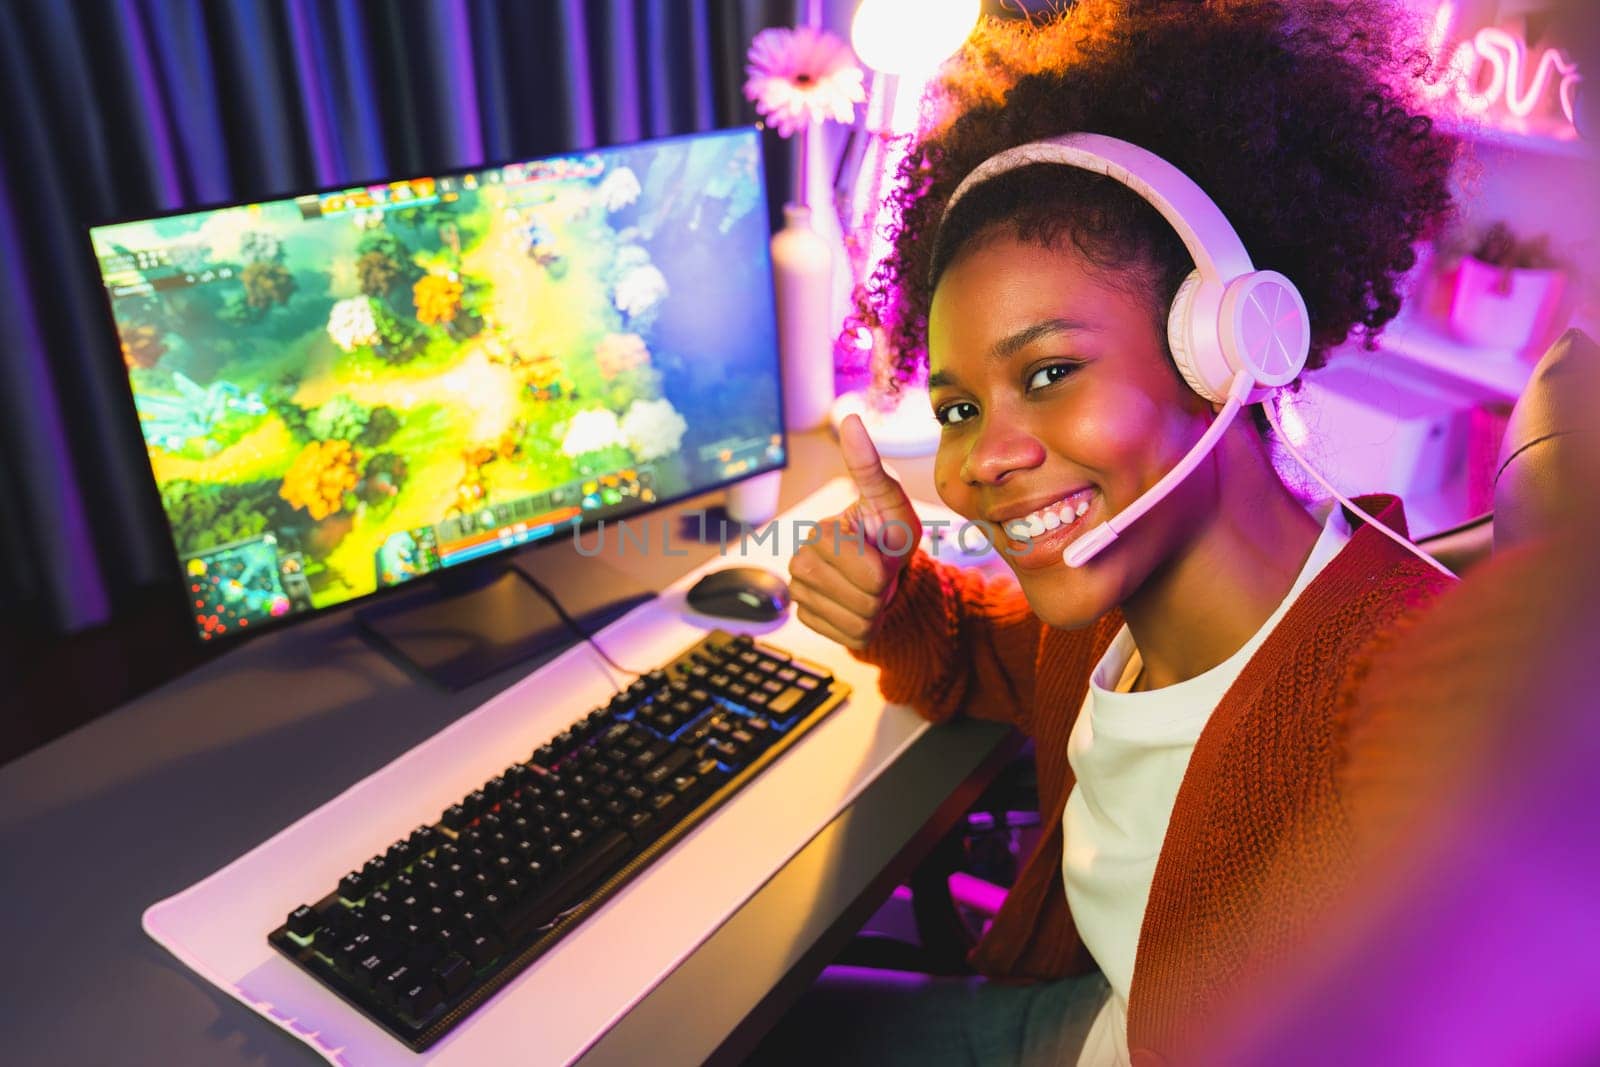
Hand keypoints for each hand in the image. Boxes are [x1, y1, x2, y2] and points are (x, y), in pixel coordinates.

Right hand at [788, 414, 922, 649]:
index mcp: (820, 533)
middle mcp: (799, 562)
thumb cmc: (888, 531)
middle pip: (866, 599)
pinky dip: (863, 626)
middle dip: (884, 590)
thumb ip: (870, 466)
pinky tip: (856, 604)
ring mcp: (798, 593)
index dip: (891, 569)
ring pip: (857, 621)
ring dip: (876, 609)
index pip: (873, 574)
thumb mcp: (891, 502)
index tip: (882, 551)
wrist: (881, 570)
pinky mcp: (805, 618)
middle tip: (879, 572)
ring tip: (871, 587)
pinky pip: (848, 636)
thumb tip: (850, 417)